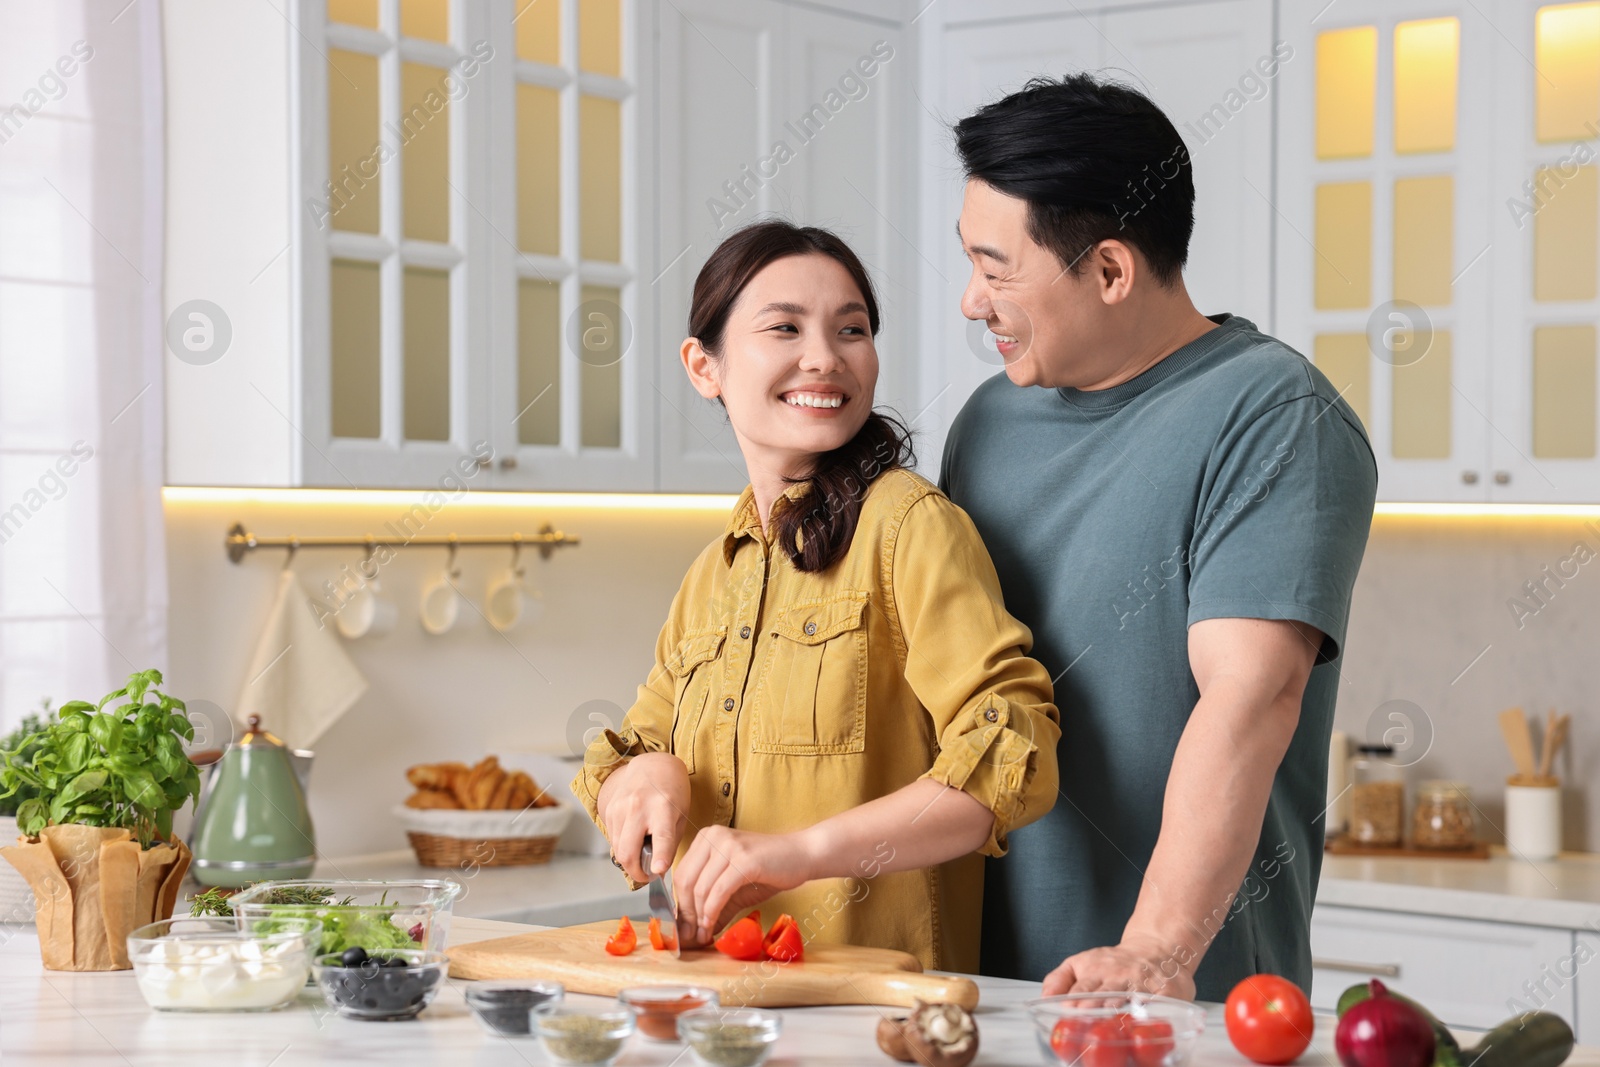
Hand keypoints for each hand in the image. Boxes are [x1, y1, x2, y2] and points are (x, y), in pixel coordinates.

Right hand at [595, 752, 689, 883]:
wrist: (652, 766)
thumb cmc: (671, 792)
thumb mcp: (680, 816)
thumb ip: (669, 844)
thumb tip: (657, 870)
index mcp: (663, 807)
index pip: (661, 837)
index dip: (659, 857)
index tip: (658, 873)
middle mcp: (638, 806)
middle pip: (628, 852)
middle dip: (636, 872)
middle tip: (647, 875)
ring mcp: (620, 807)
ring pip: (618, 850)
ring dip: (629, 861)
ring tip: (643, 857)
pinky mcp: (609, 810)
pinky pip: (613, 839)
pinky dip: (623, 846)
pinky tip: (634, 838)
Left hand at [672, 825, 819, 947]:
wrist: (802, 856)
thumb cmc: (768, 870)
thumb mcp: (732, 887)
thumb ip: (711, 905)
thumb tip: (690, 932)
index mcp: (706, 837)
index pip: (681, 874)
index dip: (679, 904)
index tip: (683, 927)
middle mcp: (713, 836)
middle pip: (685, 881)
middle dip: (686, 913)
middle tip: (690, 936)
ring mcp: (728, 845)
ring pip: (700, 888)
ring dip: (699, 918)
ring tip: (703, 935)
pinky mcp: (743, 860)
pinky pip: (718, 892)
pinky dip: (712, 913)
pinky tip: (712, 927)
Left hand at [1041, 934, 1197, 999]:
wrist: (1155, 948)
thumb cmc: (1113, 962)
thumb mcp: (1081, 962)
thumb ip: (1059, 979)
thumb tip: (1045, 998)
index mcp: (1094, 971)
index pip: (1081, 988)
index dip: (1074, 1000)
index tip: (1067, 1010)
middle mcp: (1117, 977)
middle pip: (1103, 993)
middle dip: (1094, 1004)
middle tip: (1084, 1014)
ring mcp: (1141, 983)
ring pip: (1129, 996)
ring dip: (1119, 1006)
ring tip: (1110, 1014)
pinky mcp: (1164, 991)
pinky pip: (1158, 1003)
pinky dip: (1151, 1010)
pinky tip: (1145, 1017)